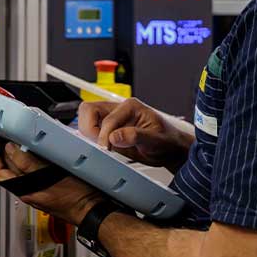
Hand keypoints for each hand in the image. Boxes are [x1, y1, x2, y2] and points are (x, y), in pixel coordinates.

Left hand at [0, 132, 104, 224]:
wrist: (91, 208)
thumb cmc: (77, 195)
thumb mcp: (49, 174)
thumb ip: (27, 162)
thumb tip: (11, 149)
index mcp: (24, 190)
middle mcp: (27, 191)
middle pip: (5, 169)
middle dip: (0, 150)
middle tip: (0, 134)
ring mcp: (37, 189)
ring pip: (17, 170)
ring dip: (12, 153)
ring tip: (13, 138)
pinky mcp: (46, 186)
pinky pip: (31, 172)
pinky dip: (27, 158)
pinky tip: (33, 149)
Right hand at [78, 98, 193, 171]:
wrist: (170, 149)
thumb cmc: (167, 141)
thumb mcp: (155, 140)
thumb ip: (135, 136)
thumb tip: (114, 137)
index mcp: (131, 106)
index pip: (107, 119)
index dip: (104, 136)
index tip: (106, 149)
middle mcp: (119, 109)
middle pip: (89, 109)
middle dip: (89, 128)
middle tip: (99, 146)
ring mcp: (113, 118)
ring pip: (86, 116)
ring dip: (88, 132)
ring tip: (99, 147)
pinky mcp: (109, 129)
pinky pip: (91, 127)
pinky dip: (89, 137)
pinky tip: (100, 148)